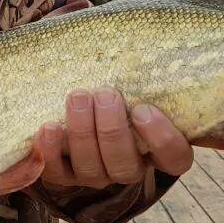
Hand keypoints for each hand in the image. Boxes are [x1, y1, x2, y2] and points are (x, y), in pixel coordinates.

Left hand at [36, 87, 192, 188]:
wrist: (83, 98)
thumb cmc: (121, 86)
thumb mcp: (141, 82)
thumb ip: (153, 78)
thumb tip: (173, 47)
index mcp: (159, 150)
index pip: (174, 158)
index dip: (162, 139)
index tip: (143, 109)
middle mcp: (129, 167)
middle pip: (126, 166)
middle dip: (112, 130)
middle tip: (105, 95)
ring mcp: (97, 174)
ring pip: (92, 169)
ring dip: (83, 133)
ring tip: (77, 98)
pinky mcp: (66, 175)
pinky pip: (58, 173)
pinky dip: (51, 152)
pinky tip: (48, 127)